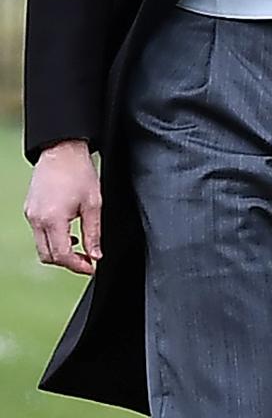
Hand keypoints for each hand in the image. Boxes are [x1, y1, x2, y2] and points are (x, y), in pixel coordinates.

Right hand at [24, 139, 101, 275]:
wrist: (62, 150)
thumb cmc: (79, 172)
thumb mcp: (94, 203)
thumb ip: (93, 232)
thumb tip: (96, 255)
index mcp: (52, 219)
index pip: (61, 255)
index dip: (78, 265)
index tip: (91, 267)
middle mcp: (36, 220)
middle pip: (48, 256)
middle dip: (68, 262)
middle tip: (87, 260)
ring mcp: (30, 215)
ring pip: (42, 246)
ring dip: (60, 251)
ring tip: (80, 246)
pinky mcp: (29, 210)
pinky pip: (38, 234)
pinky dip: (53, 239)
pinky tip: (68, 232)